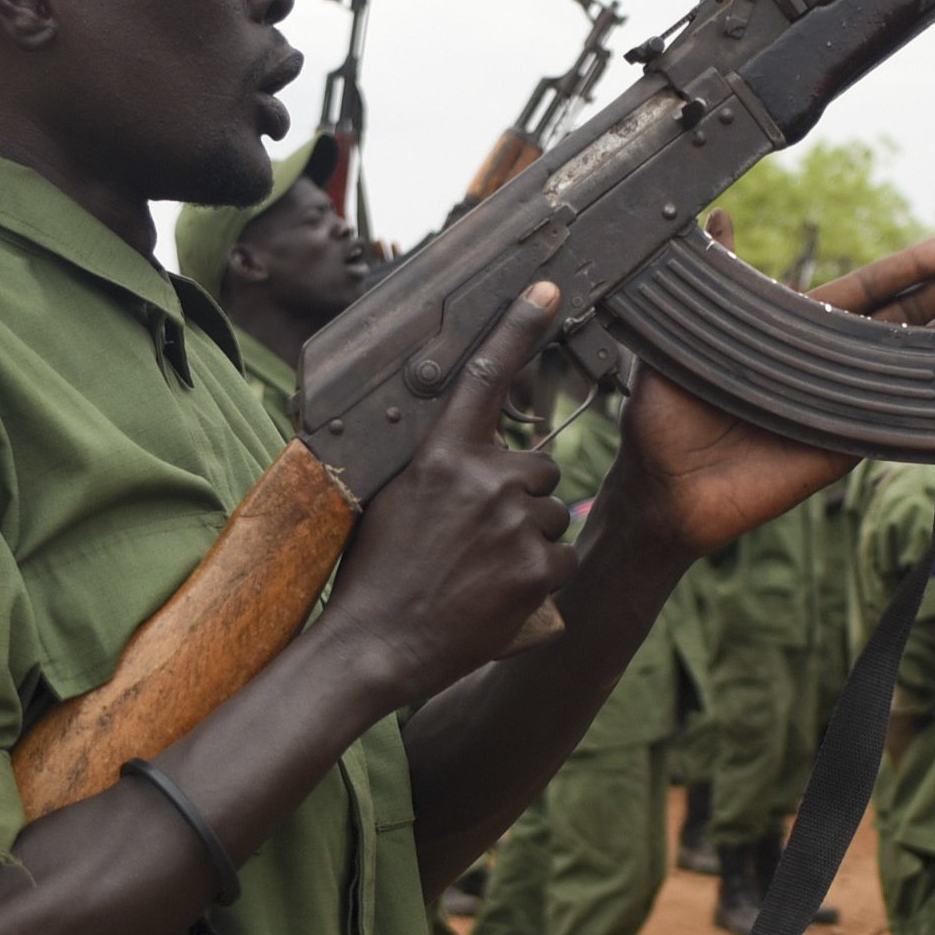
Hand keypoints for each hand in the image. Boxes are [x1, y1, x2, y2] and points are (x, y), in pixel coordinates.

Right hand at [319, 283, 573, 709]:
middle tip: (478, 535)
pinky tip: (500, 595)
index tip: (548, 290)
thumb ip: (434, 463)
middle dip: (521, 497)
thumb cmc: (375, 570)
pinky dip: (540, 578)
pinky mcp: (536, 570)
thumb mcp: (390, 496)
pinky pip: (561, 561)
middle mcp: (483, 479)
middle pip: (540, 469)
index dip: (519, 327)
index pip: (487, 375)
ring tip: (481, 570)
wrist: (373, 643)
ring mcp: (513, 525)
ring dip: (529, 539)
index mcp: (440, 453)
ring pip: (553, 517)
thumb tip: (459, 447)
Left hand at [617, 234, 934, 552]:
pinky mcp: (844, 449)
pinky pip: (894, 421)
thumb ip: (713, 278)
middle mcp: (827, 364)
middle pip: (905, 319)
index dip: (909, 269)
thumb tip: (715, 215)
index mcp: (796, 330)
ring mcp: (842, 406)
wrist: (661, 487)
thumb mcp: (684, 333)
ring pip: (910, 362)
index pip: (867, 291)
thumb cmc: (666, 415)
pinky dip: (932, 400)